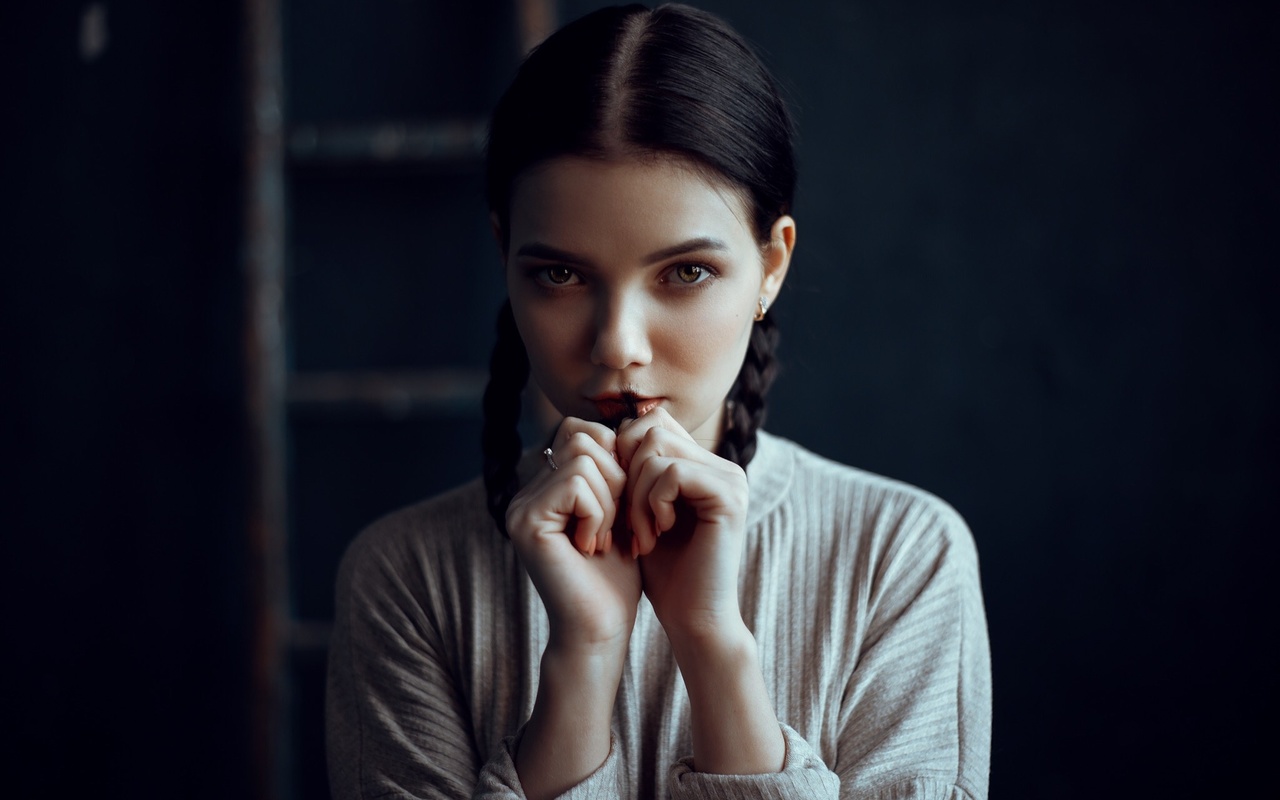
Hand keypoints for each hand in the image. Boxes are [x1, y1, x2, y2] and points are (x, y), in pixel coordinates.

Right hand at [505, 418, 641, 652]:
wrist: (600, 629)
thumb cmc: (616, 578)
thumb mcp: (621, 511)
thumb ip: (615, 469)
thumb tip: (631, 421)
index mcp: (545, 488)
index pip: (583, 431)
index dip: (617, 459)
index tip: (627, 506)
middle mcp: (526, 493)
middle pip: (582, 435)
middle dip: (616, 475)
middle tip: (619, 524)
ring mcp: (520, 506)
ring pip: (582, 456)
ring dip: (610, 498)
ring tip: (605, 538)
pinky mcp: (526, 522)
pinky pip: (575, 482)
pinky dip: (598, 511)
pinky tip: (593, 546)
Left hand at [615, 407, 749, 641]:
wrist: (693, 618)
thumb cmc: (663, 572)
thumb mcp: (640, 512)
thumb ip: (633, 472)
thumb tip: (604, 432)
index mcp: (705, 466)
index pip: (651, 423)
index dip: (622, 457)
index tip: (619, 505)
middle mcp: (723, 466)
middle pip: (651, 429)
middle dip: (626, 475)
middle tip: (628, 524)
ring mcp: (731, 478)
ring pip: (657, 447)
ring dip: (636, 493)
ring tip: (642, 534)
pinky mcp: (729, 496)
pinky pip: (672, 472)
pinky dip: (653, 503)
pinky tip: (658, 534)